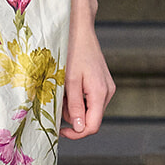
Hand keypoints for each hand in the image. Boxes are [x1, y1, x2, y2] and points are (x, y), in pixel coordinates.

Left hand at [59, 23, 114, 137]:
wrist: (80, 30)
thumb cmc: (72, 52)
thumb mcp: (69, 80)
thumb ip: (75, 106)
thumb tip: (78, 128)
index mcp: (100, 93)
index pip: (93, 126)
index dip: (76, 134)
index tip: (60, 132)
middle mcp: (107, 92)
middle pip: (90, 118)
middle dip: (72, 115)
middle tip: (57, 99)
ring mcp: (106, 87)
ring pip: (88, 109)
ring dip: (73, 105)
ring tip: (62, 87)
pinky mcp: (101, 83)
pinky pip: (89, 98)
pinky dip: (77, 96)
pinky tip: (69, 83)